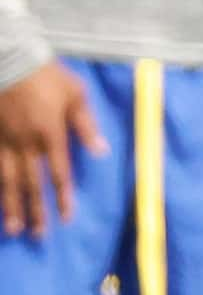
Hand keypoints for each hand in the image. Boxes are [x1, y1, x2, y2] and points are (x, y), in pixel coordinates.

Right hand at [0, 59, 106, 240]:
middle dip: (35, 211)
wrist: (7, 57)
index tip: (65, 219)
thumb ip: (86, 125)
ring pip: (7, 179)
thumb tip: (101, 151)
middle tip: (37, 236)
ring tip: (13, 229)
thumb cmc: (46, 75)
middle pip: (31, 184)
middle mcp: (25, 143)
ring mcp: (3, 140)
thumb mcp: (76, 95)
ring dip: (11, 205)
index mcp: (50, 135)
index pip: (58, 174)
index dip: (62, 198)